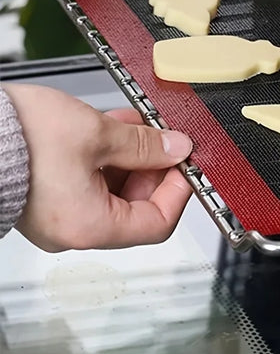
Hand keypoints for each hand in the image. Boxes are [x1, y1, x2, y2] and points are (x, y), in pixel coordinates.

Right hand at [4, 84, 192, 251]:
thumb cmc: (20, 137)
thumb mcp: (98, 134)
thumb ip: (145, 145)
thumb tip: (177, 149)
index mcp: (90, 225)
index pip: (158, 223)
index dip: (178, 190)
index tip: (185, 162)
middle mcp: (73, 229)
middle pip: (136, 206)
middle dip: (153, 167)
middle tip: (163, 137)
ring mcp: (59, 215)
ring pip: (114, 190)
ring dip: (131, 156)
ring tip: (135, 124)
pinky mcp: (48, 197)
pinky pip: (90, 182)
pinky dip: (106, 157)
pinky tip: (113, 128)